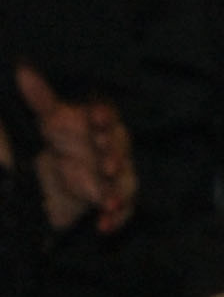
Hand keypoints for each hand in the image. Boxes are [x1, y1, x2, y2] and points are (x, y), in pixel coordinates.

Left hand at [18, 66, 136, 235]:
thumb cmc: (40, 148)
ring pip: (126, 180)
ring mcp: (108, 175)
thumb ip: (38, 100)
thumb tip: (23, 70)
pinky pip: (123, 209)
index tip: (96, 119)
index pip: (105, 115)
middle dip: (115, 155)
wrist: (30, 190)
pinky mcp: (108, 200)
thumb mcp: (34, 123)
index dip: (104, 117)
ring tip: (108, 203)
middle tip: (106, 166)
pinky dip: (117, 218)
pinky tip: (103, 226)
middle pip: (120, 146)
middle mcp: (104, 146)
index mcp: (89, 122)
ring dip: (120, 192)